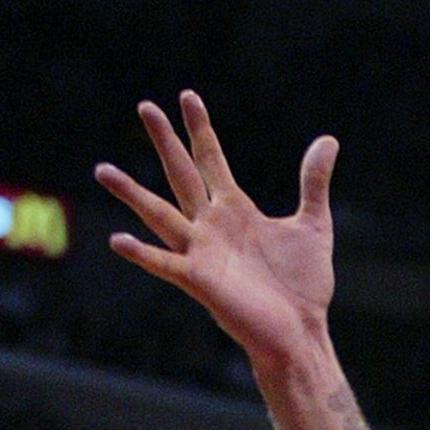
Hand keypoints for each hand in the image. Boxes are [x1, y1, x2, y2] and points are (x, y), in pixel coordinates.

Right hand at [98, 94, 336, 376]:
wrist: (302, 333)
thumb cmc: (304, 287)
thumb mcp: (313, 224)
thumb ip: (313, 182)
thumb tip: (328, 141)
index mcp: (234, 210)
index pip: (211, 159)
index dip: (199, 129)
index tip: (186, 96)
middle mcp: (212, 227)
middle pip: (181, 174)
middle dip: (166, 141)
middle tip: (145, 106)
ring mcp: (202, 253)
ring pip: (159, 214)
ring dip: (131, 193)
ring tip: (102, 170)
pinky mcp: (200, 282)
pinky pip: (165, 264)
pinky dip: (142, 254)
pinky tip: (118, 240)